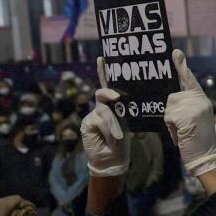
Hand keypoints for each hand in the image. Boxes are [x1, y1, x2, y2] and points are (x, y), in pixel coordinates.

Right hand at [81, 57, 129, 176]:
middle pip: (103, 93)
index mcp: (115, 103)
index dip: (105, 71)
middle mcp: (103, 106)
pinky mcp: (88, 123)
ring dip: (113, 123)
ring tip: (118, 135)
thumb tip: (122, 101)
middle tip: (116, 97)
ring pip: (104, 110)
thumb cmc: (122, 140)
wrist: (112, 157)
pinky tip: (113, 136)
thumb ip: (124, 111)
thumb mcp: (127, 123)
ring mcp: (94, 114)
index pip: (110, 84)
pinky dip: (108, 129)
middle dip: (109, 93)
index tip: (102, 58)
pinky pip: (99, 121)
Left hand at [164, 50, 215, 176]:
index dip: (182, 66)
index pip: (190, 80)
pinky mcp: (187, 115)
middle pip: (172, 97)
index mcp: (202, 99)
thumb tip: (172, 99)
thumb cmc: (196, 140)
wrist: (206, 156)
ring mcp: (195, 107)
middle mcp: (200, 100)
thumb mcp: (194, 119)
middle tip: (184, 128)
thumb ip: (187, 106)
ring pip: (169, 107)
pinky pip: (168, 117)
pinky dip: (171, 128)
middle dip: (172, 113)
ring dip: (171, 122)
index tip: (176, 52)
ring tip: (183, 132)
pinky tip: (181, 135)